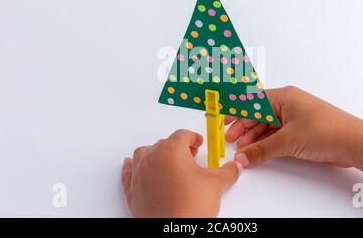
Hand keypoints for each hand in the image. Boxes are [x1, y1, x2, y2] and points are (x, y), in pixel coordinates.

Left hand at [122, 129, 242, 217]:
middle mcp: (151, 157)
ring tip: (167, 162)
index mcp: (171, 149)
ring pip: (144, 154)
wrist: (173, 232)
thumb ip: (227, 171)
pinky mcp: (131, 190)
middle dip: (178, 148)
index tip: (198, 143)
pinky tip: (132, 166)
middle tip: (190, 156)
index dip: (193, 138)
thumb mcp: (216, 184)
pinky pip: (128, 172)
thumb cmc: (189, 206)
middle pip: (164, 144)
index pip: (183, 135)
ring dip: (155, 155)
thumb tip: (234, 168)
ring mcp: (139, 174)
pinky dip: (132, 168)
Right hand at [226, 86, 360, 167]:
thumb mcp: (287, 141)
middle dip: (244, 127)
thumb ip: (261, 150)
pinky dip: (268, 142)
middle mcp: (289, 103)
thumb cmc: (326, 131)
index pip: (252, 101)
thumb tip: (243, 156)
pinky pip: (278, 133)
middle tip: (231, 139)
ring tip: (244, 150)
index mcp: (284, 96)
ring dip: (255, 137)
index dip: (236, 110)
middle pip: (259, 114)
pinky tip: (259, 151)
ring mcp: (296, 117)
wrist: (355, 143)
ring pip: (268, 125)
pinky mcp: (302, 130)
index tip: (223, 119)